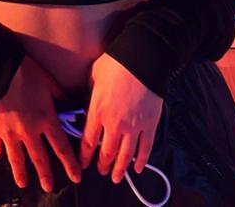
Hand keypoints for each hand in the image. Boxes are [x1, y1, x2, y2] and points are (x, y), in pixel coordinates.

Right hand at [0, 54, 82, 192]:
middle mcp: (29, 131)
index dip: (70, 163)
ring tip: (23, 184)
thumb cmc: (25, 73)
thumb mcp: (49, 82)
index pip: (61, 147)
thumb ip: (61, 96)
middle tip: (49, 188)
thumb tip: (72, 105)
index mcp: (45, 119)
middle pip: (40, 158)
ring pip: (17, 159)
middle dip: (46, 175)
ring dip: (21, 173)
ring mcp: (9, 134)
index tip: (76, 177)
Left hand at [78, 52, 162, 184]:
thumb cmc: (116, 62)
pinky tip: (138, 168)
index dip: (85, 157)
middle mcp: (114, 124)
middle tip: (101, 171)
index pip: (88, 142)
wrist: (142, 58)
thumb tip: (87, 104)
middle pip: (107, 153)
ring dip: (120, 169)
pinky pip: (146, 148)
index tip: (84, 164)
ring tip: (117, 177)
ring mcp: (134, 126)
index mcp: (97, 111)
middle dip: (102, 165)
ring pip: (126, 156)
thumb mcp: (93, 76)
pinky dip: (142, 161)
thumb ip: (89, 94)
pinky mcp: (150, 124)